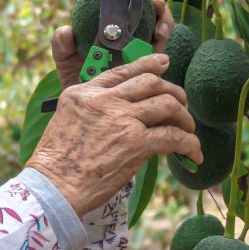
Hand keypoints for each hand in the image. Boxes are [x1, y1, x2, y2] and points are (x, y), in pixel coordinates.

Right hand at [27, 54, 201, 216]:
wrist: (54, 186)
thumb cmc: (56, 162)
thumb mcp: (67, 120)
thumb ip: (93, 109)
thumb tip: (124, 115)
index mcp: (84, 93)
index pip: (123, 71)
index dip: (149, 64)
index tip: (164, 63)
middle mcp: (105, 100)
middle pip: (151, 82)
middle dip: (173, 91)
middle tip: (181, 103)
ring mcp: (122, 119)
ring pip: (167, 104)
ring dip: (184, 117)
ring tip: (188, 129)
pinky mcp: (136, 143)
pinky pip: (174, 137)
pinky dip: (189, 144)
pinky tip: (194, 154)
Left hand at [51, 0, 175, 88]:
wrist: (88, 108)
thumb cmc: (75, 78)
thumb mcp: (64, 60)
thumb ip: (61, 45)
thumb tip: (65, 31)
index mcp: (113, 26)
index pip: (128, 1)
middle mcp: (132, 33)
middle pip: (150, 9)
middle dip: (155, 0)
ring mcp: (144, 48)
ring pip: (162, 25)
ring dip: (164, 19)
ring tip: (158, 24)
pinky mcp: (152, 65)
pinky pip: (162, 50)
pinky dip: (163, 40)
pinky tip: (158, 41)